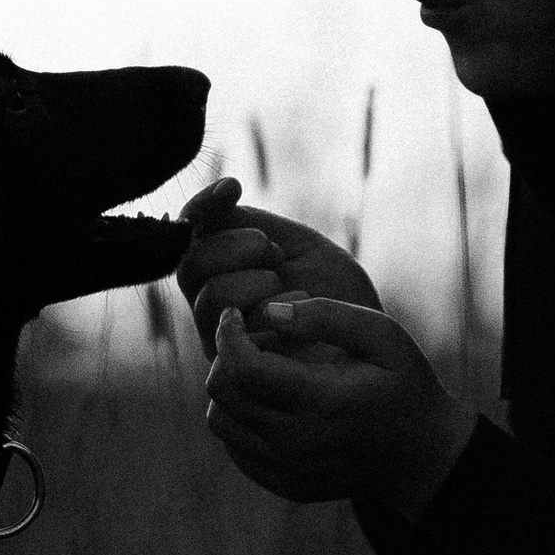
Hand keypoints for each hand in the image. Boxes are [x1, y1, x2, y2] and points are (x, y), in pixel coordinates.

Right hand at [175, 177, 378, 356]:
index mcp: (221, 268)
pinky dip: (272, 311)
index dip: (202, 205)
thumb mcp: (296, 244)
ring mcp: (223, 336)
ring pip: (212, 297)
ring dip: (254, 282)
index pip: (188, 232)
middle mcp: (213, 302)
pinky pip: (236, 332)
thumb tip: (225, 190)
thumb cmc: (334, 293)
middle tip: (273, 251)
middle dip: (233, 247)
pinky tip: (300, 308)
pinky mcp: (239, 368)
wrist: (367, 340)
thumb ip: (251, 223)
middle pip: (190, 265)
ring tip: (292, 286)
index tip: (234, 187)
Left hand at [201, 296, 473, 518]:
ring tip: (264, 370)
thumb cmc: (403, 384)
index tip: (234, 314)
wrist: (421, 455)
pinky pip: (235, 447)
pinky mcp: (285, 484)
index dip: (228, 334)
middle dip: (226, 355)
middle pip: (222, 394)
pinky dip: (239, 418)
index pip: (243, 368)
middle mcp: (299, 442)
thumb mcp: (381, 336)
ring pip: (220, 422)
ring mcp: (289, 470)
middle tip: (256, 340)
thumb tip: (268, 311)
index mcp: (322, 401)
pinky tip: (269, 400)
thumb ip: (326, 316)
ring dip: (230, 388)